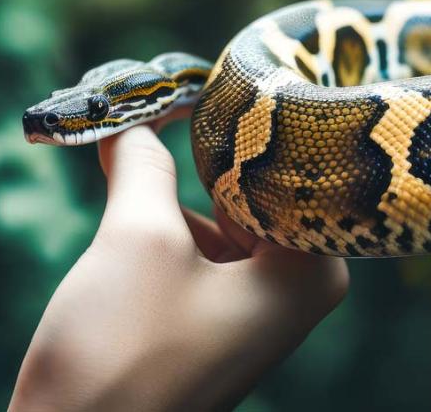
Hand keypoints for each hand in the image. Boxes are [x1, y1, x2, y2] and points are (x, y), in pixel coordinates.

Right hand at [8, 125, 348, 411]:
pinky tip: (125, 198)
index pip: (285, 165)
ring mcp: (260, 311)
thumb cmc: (120, 354)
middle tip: (152, 97)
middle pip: (254, 189)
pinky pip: (203, 251)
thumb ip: (144, 163)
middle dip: (197, 152)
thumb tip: (134, 116)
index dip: (232, 118)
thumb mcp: (134, 239)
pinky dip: (165, 224)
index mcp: (310, 268)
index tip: (192, 76)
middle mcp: (301, 289)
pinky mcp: (219, 325)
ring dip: (172, 187)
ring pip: (222, 216)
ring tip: (124, 145)